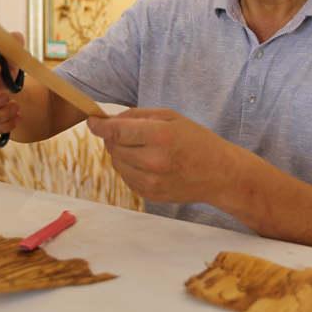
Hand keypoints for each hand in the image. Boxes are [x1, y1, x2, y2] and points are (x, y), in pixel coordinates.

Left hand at [86, 108, 239, 203]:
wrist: (219, 174)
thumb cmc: (196, 140)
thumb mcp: (171, 117)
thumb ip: (137, 116)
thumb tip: (109, 120)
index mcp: (160, 137)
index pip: (116, 132)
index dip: (99, 126)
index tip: (92, 121)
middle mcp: (153, 161)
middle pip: (113, 147)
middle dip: (113, 137)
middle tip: (128, 132)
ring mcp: (151, 182)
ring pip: (117, 163)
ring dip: (120, 152)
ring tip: (141, 147)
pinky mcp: (149, 195)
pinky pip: (125, 177)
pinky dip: (129, 167)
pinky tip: (146, 162)